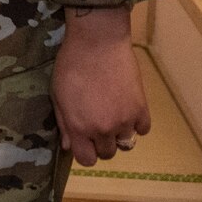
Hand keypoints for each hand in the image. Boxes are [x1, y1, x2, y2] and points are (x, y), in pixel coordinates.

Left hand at [51, 5, 150, 166]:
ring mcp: (124, 120)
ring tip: (113, 115)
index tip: (85, 141)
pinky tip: (128, 109)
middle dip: (102, 143)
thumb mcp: (58, 94)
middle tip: (99, 123)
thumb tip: (69, 146)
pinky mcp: (141, 108)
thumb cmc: (71, 65)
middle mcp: (103, 129)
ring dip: (119, 134)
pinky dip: (136, 123)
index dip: (85, 152)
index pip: (87, 160)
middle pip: (108, 153)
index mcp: (79, 127)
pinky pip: (143, 129)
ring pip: (126, 143)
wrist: (97, 42)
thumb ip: (64, 123)